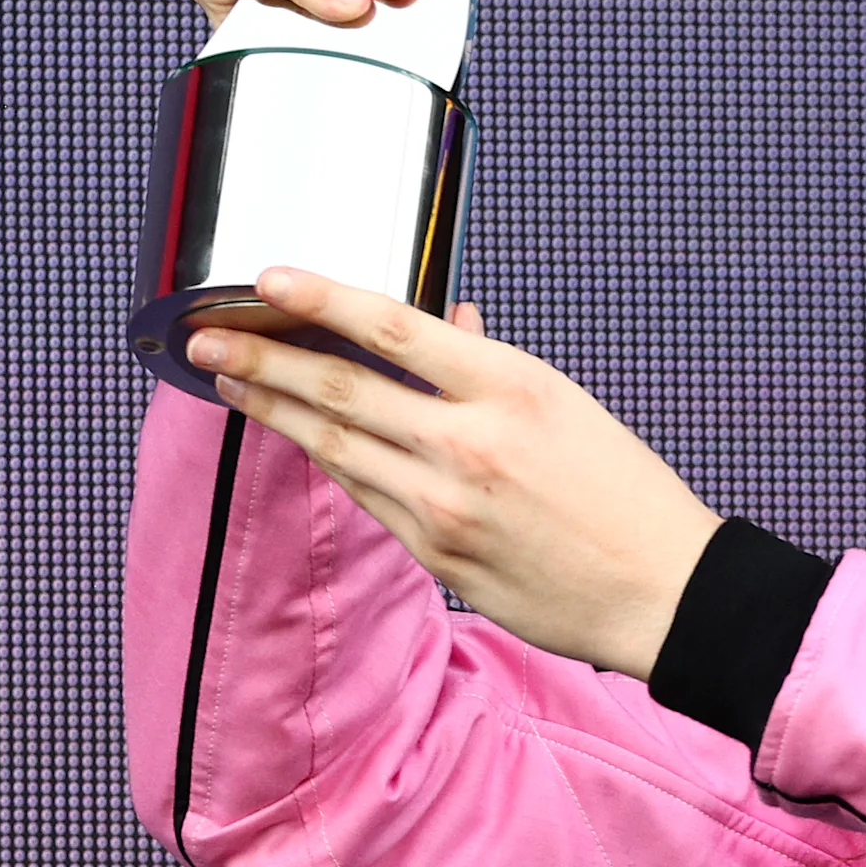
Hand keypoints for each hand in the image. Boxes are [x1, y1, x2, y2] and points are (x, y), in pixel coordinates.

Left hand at [185, 268, 722, 680]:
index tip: (267, 278)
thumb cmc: (622, 488)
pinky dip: (327, 459)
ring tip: (230, 382)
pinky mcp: (435, 552)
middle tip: (205, 337)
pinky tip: (298, 437)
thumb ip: (491, 363)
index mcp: (513, 385)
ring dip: (276, 410)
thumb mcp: (566, 405)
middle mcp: (470, 440)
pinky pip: (364, 494)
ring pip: (336, 444)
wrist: (660, 589)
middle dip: (263, 358)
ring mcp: (445, 502)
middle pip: (342, 387)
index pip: (394, 326)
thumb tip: (444, 321)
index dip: (321, 298)